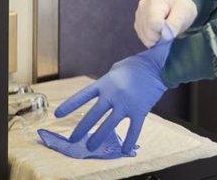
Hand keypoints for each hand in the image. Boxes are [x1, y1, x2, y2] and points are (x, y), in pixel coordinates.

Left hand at [54, 26, 173, 154]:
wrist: (158, 66)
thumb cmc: (137, 65)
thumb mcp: (116, 69)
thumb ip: (107, 82)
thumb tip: (101, 93)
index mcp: (105, 83)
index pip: (83, 96)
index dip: (70, 105)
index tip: (58, 114)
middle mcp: (113, 95)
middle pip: (93, 115)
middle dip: (81, 128)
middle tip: (73, 139)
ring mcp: (126, 104)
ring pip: (109, 126)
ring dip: (98, 138)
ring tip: (90, 146)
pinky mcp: (140, 111)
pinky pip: (133, 130)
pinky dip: (129, 141)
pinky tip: (125, 150)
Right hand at [135, 0, 196, 47]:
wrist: (177, 7)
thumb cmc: (182, 9)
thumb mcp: (184, 14)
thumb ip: (174, 24)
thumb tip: (164, 37)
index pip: (153, 23)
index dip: (163, 32)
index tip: (171, 28)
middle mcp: (143, 5)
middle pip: (147, 31)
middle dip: (160, 36)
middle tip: (168, 30)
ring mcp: (138, 14)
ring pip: (144, 36)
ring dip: (156, 39)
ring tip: (164, 29)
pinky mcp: (137, 23)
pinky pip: (143, 38)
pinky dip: (152, 39)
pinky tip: (158, 31)